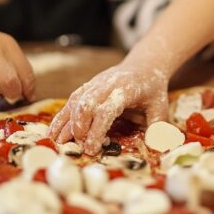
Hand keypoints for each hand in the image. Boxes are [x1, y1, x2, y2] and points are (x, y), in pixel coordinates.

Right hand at [48, 59, 168, 154]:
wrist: (144, 65)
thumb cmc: (152, 89)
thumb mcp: (161, 107)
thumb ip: (158, 127)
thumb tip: (156, 148)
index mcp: (125, 90)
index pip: (105, 110)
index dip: (96, 130)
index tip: (92, 149)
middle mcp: (106, 85)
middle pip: (85, 105)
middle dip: (79, 129)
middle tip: (79, 148)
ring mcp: (94, 84)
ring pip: (74, 102)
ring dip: (66, 124)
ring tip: (59, 143)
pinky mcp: (87, 87)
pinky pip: (70, 101)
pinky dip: (61, 116)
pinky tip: (53, 132)